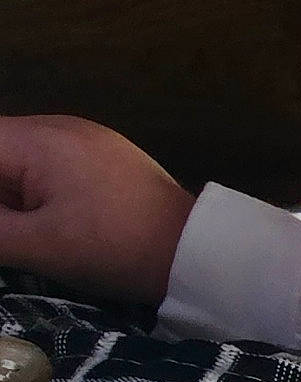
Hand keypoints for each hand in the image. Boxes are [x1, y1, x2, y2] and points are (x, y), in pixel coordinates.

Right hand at [0, 115, 196, 307]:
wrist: (199, 254)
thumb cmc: (119, 248)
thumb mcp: (42, 245)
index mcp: (40, 139)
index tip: (5, 227)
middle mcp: (61, 127)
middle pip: (0, 152)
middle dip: (1, 197)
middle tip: (17, 233)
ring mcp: (87, 140)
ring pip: (23, 161)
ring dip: (16, 198)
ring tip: (34, 234)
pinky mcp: (106, 159)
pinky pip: (54, 167)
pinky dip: (41, 194)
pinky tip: (57, 225)